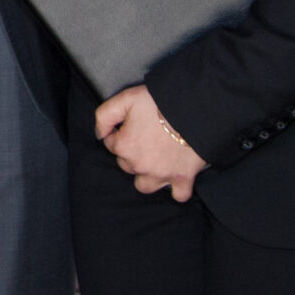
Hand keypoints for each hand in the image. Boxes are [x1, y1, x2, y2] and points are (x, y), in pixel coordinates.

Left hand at [94, 84, 206, 202]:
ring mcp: (161, 174)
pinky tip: (175, 179)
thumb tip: (99, 133)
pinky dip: (176, 190)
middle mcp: (139, 165)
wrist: (195, 110)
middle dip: (131, 153)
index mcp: (124, 146)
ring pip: (144, 185)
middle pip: (126, 164)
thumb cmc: (160, 103)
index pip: (110, 144)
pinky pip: (178, 195)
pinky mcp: (182, 179)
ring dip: (146, 176)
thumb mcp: (125, 99)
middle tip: (144, 139)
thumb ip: (104, 115)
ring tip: (153, 162)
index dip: (119, 133)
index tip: (129, 125)